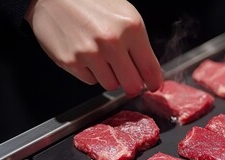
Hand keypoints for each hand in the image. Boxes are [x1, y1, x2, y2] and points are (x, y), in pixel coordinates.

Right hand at [24, 0, 162, 96]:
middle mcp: (111, 42)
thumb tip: (148, 71)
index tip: (154, 86)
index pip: (149, 68)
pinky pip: (90, 80)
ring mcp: (90, 53)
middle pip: (132, 84)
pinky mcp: (71, 62)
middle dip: (133, 84)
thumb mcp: (124, 13)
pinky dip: (91, 72)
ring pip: (111, 85)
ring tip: (102, 58)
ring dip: (110, 77)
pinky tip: (86, 55)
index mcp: (131, 28)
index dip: (154, 82)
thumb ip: (138, 42)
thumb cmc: (91, 2)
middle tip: (129, 78)